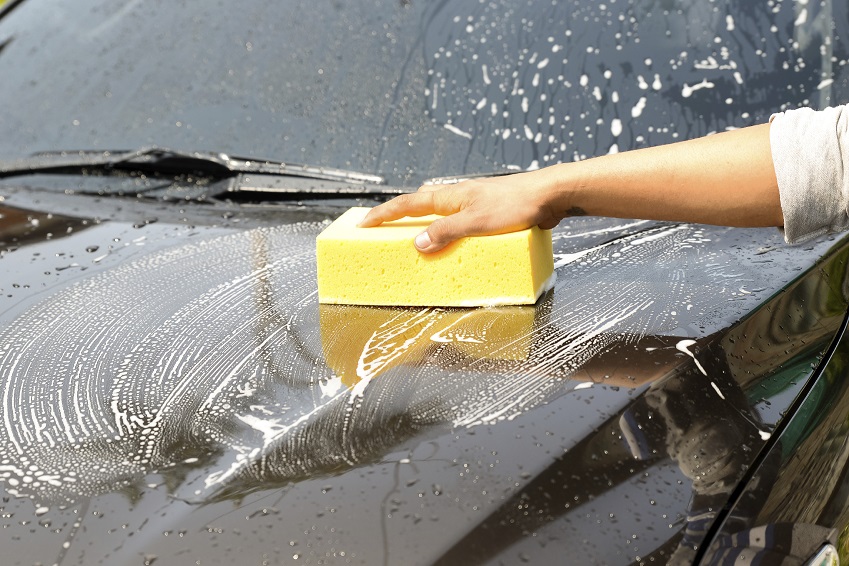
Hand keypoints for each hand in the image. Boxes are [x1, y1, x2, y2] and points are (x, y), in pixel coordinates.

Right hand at [358, 169, 565, 252]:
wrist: (549, 195)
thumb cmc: (516, 205)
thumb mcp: (476, 223)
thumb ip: (446, 233)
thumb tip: (418, 243)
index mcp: (449, 196)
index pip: (407, 205)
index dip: (383, 214)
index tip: (362, 223)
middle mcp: (457, 197)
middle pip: (419, 205)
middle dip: (397, 216)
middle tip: (379, 229)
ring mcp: (472, 203)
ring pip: (437, 213)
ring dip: (421, 223)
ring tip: (410, 239)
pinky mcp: (486, 211)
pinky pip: (456, 222)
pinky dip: (444, 231)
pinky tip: (450, 244)